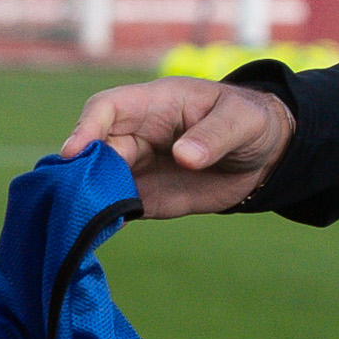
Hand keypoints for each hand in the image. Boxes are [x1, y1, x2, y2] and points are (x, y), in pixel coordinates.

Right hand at [61, 79, 294, 216]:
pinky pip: (114, 206)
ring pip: (96, 179)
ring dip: (85, 197)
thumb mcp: (240, 121)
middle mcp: (136, 135)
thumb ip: (213, 137)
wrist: (262, 156)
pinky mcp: (144, 197)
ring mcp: (137, 167)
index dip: (86, 127)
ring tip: (77, 218)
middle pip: (94, 149)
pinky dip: (100, 219)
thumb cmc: (249, 122)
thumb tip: (184, 157)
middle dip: (80, 170)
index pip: (107, 108)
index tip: (75, 152)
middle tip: (76, 195)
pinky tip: (91, 234)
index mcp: (154, 105)